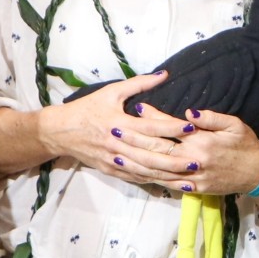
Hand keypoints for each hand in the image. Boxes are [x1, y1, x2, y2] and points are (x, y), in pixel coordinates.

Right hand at [37, 71, 190, 183]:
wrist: (60, 132)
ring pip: (146, 170)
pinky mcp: (112, 170)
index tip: (192, 127)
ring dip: (168, 174)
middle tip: (198, 159)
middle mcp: (118, 144)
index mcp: (119, 123)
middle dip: (176, 158)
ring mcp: (114, 160)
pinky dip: (153, 181)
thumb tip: (164, 74)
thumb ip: (139, 83)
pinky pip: (136, 177)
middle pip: (151, 153)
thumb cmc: (87, 108)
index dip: (172, 127)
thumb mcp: (111, 92)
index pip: (151, 127)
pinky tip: (170, 183)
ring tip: (189, 176)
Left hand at [111, 105, 258, 195]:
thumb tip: (189, 113)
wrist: (257, 174)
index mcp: (202, 141)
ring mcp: (192, 176)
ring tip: (116, 154)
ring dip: (135, 162)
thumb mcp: (234, 124)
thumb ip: (210, 118)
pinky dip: (150, 178)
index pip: (171, 127)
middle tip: (114, 130)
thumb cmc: (246, 145)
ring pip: (157, 170)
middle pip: (157, 149)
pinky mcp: (193, 188)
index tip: (137, 108)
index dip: (153, 117)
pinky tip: (136, 173)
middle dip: (134, 139)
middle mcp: (193, 159)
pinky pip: (167, 183)